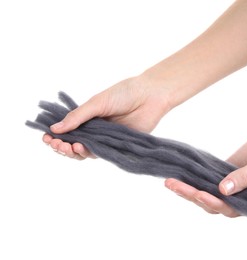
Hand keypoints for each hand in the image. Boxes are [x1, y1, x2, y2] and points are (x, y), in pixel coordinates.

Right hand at [43, 76, 170, 158]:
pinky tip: (82, 148)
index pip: (67, 130)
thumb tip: (54, 129)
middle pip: (73, 144)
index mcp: (87, 117)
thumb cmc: (124, 94)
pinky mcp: (117, 146)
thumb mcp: (97, 103)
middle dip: (61, 146)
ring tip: (69, 146)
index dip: (55, 136)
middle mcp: (95, 130)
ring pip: (85, 152)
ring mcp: (106, 139)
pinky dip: (89, 153)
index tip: (46, 137)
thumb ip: (78, 117)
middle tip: (56, 144)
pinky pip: (101, 154)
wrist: (149, 96)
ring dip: (73, 152)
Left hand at [165, 127, 246, 217]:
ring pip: (206, 190)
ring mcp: (231, 184)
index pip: (227, 208)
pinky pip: (209, 176)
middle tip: (171, 184)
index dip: (212, 203)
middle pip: (211, 201)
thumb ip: (245, 178)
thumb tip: (223, 190)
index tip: (199, 194)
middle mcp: (239, 197)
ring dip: (189, 186)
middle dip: (190, 194)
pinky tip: (182, 171)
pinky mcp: (226, 171)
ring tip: (169, 181)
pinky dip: (196, 175)